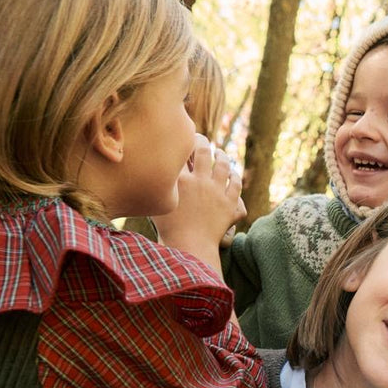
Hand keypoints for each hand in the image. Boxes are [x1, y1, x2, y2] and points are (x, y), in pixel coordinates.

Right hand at [152, 135, 242, 271]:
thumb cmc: (168, 231)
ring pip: (224, 164)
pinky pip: (236, 184)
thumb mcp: (157, 206)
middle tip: (200, 139)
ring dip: (222, 156)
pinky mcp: (230, 204)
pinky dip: (234, 176)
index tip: (180, 138)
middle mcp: (201, 182)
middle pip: (204, 150)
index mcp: (180, 181)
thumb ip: (158, 188)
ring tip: (220, 152)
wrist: (190, 249)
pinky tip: (233, 174)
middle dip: (202, 141)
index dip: (181, 142)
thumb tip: (151, 175)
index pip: (181, 152)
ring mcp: (218, 192)